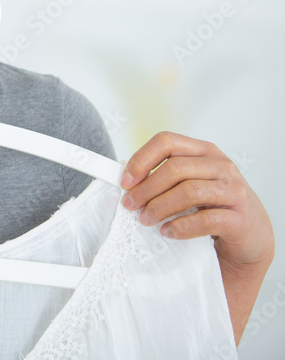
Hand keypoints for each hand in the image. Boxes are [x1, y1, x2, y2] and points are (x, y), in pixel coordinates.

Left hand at [119, 130, 273, 269]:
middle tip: (130, 204)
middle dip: (146, 188)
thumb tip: (127, 182)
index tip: (125, 181)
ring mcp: (234, 191)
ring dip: (160, 207)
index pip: (166, 141)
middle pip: (175, 168)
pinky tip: (168, 232)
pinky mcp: (241, 218)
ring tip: (145, 219)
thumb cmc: (214, 206)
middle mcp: (221, 166)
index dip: (141, 159)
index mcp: (204, 151)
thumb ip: (166, 177)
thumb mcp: (191, 183)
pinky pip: (205, 220)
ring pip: (189, 191)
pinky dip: (181, 227)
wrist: (252, 236)